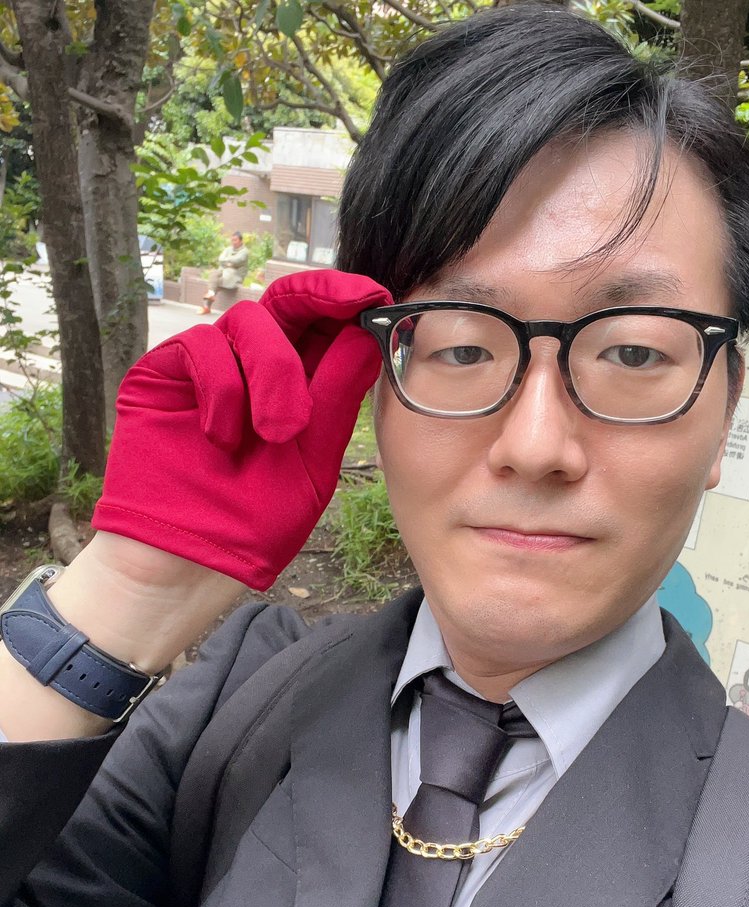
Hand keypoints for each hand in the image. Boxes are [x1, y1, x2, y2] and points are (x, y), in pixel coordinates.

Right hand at [93, 269, 391, 589]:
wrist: (193, 563)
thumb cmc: (255, 522)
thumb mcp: (313, 461)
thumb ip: (336, 400)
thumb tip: (366, 336)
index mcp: (297, 389)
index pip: (323, 327)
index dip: (348, 302)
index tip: (378, 295)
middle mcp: (252, 369)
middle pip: (286, 302)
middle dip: (320, 295)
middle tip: (351, 300)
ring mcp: (207, 368)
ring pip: (249, 321)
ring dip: (273, 371)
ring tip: (274, 433)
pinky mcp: (162, 374)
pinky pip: (202, 346)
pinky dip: (222, 387)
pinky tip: (222, 436)